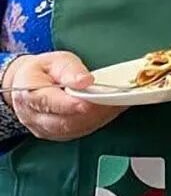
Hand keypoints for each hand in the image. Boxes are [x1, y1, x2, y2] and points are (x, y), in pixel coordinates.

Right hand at [2, 51, 122, 140]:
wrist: (27, 85)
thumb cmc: (44, 71)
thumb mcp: (55, 61)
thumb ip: (69, 69)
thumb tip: (85, 81)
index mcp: (28, 93)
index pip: (48, 103)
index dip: (71, 104)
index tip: (89, 101)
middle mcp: (33, 116)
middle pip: (64, 120)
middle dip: (92, 111)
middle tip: (115, 99)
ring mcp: (45, 128)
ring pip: (74, 129)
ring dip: (98, 117)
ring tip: (117, 102)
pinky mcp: (57, 134)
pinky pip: (79, 131)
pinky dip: (98, 121)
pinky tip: (110, 110)